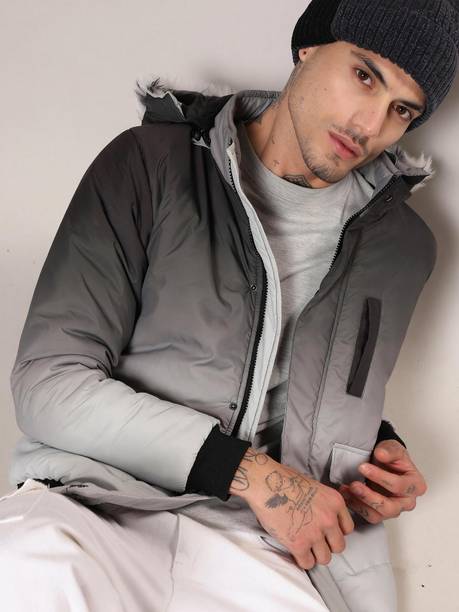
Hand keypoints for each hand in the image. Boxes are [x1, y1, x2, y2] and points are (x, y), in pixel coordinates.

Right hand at [230, 448, 354, 569]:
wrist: (266, 483)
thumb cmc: (285, 480)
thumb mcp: (315, 487)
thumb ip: (325, 504)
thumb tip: (325, 517)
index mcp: (335, 502)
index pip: (348, 528)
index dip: (335, 531)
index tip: (326, 531)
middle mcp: (329, 519)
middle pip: (339, 546)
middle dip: (327, 545)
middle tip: (314, 540)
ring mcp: (315, 533)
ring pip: (325, 558)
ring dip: (315, 554)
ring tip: (304, 546)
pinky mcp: (299, 544)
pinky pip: (307, 563)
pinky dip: (301, 559)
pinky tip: (294, 550)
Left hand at [338, 439, 427, 523]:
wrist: (384, 463)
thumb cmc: (392, 457)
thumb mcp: (393, 448)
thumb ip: (389, 450)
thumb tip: (381, 454)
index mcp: (416, 485)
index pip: (398, 485)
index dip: (380, 477)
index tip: (363, 467)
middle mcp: (407, 502)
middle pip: (390, 507)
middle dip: (369, 496)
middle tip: (354, 484)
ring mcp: (394, 510)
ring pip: (377, 515)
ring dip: (360, 503)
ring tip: (346, 490)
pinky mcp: (380, 513)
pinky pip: (368, 516)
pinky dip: (355, 506)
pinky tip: (346, 495)